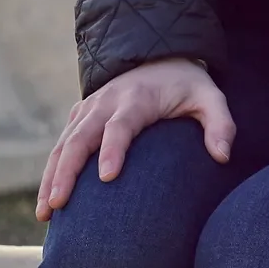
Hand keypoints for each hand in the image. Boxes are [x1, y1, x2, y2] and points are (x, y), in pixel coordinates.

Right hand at [37, 60, 233, 218]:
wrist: (157, 55)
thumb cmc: (185, 85)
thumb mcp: (209, 97)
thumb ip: (220, 124)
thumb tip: (223, 157)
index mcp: (137, 98)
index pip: (121, 125)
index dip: (113, 150)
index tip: (108, 178)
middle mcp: (106, 103)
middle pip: (80, 137)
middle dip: (67, 171)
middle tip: (59, 204)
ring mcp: (89, 109)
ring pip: (64, 144)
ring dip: (52, 177)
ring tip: (45, 213)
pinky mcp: (79, 117)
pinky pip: (61, 145)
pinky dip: (51, 172)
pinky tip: (47, 204)